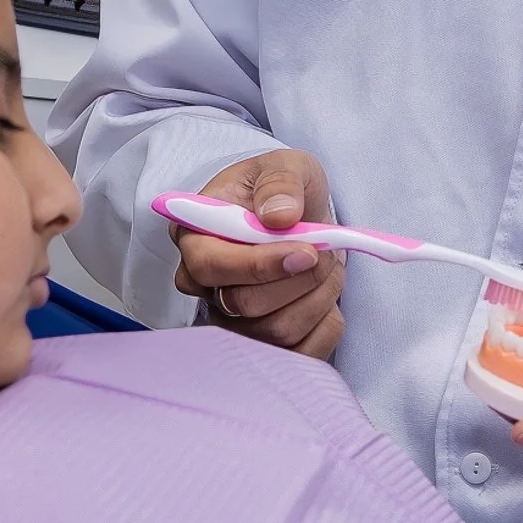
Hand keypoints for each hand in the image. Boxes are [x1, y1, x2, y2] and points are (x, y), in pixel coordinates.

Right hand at [168, 149, 346, 359]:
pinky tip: (327, 297)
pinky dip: (326, 326)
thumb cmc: (280, 190)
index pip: (210, 267)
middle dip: (298, 280)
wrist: (298, 216)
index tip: (306, 251)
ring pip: (274, 333)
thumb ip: (279, 182)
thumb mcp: (283, 166)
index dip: (260, 265)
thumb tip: (280, 217)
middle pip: (243, 306)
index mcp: (194, 237)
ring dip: (317, 298)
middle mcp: (203, 285)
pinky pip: (298, 356)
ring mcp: (230, 319)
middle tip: (326, 251)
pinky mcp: (263, 343)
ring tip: (329, 267)